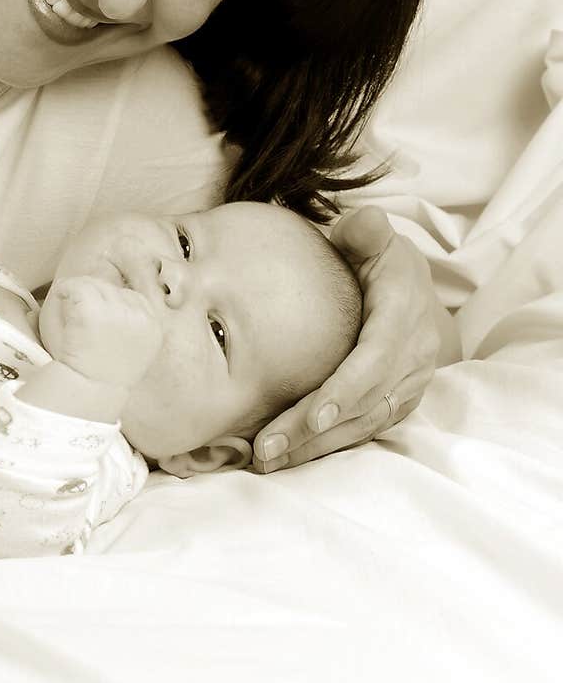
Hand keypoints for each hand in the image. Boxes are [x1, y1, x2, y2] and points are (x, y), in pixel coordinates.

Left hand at [39, 275, 162, 387]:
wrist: (87, 392)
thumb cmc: (104, 375)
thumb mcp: (134, 351)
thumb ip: (134, 324)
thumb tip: (121, 297)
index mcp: (153, 326)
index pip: (131, 297)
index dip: (110, 305)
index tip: (98, 322)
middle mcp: (139, 317)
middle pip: (111, 288)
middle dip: (94, 298)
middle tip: (82, 323)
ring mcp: (116, 312)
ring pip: (92, 284)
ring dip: (78, 295)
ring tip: (73, 318)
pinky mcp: (92, 310)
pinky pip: (75, 286)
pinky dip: (65, 291)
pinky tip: (62, 304)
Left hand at [253, 206, 440, 472]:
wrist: (415, 289)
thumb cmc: (378, 261)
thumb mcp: (373, 239)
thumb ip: (364, 233)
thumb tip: (365, 221)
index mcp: (404, 314)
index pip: (375, 360)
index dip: (345, 391)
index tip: (312, 416)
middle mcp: (413, 356)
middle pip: (363, 404)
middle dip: (314, 431)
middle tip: (267, 450)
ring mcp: (409, 385)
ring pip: (363, 425)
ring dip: (315, 448)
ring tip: (266, 461)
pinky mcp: (398, 403)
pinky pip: (363, 431)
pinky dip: (327, 446)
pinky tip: (288, 457)